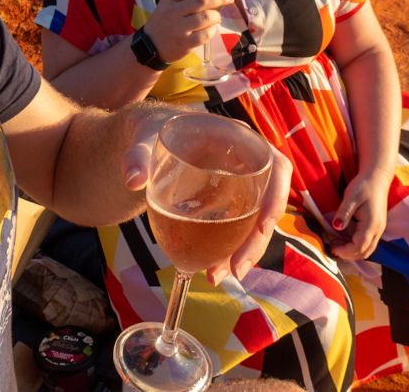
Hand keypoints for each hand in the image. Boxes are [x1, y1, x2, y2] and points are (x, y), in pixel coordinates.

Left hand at [120, 110, 290, 285]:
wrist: (149, 140)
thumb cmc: (153, 131)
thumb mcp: (143, 139)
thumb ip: (137, 156)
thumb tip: (133, 180)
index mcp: (237, 138)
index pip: (275, 164)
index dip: (276, 195)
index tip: (265, 225)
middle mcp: (247, 162)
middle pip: (268, 202)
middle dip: (256, 240)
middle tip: (235, 270)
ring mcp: (241, 184)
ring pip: (255, 222)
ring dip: (243, 251)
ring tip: (216, 275)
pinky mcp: (229, 203)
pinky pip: (239, 228)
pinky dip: (228, 250)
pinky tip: (211, 268)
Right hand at [142, 0, 232, 63]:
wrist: (151, 45)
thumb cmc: (165, 21)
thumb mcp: (169, 4)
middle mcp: (172, 12)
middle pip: (201, 1)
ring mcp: (178, 29)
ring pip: (206, 18)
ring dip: (217, 16)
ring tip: (217, 16)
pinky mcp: (184, 44)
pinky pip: (205, 35)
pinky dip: (212, 30)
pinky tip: (212, 28)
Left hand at [329, 169, 391, 260]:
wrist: (377, 178)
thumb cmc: (363, 185)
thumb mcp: (351, 197)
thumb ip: (344, 213)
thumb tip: (336, 227)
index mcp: (372, 224)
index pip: (359, 246)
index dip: (345, 251)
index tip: (332, 247)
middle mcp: (378, 230)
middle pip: (364, 252)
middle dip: (348, 254)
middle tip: (333, 247)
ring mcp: (379, 230)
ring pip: (368, 250)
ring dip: (353, 252)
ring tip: (338, 245)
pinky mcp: (377, 227)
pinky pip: (368, 243)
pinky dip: (357, 246)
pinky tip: (345, 239)